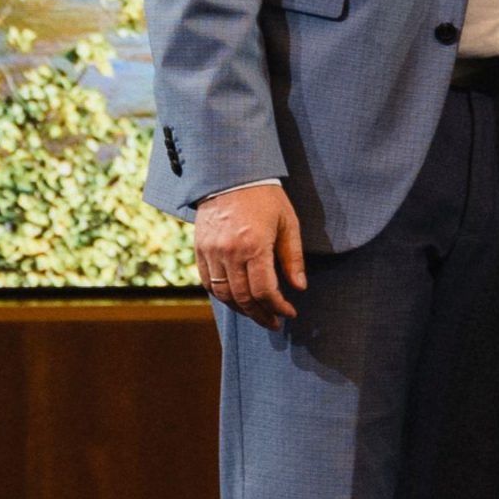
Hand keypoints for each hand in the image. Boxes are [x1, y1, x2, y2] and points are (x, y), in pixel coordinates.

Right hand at [193, 182, 307, 326]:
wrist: (229, 176)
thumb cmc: (265, 198)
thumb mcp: (288, 224)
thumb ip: (293, 258)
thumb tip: (299, 288)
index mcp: (254, 246)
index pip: (264, 290)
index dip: (277, 307)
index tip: (289, 313)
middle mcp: (228, 253)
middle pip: (243, 297)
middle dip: (260, 314)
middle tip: (274, 322)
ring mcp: (210, 252)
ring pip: (223, 294)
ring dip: (241, 310)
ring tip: (258, 314)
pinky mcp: (199, 249)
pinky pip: (207, 282)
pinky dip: (222, 296)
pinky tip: (237, 301)